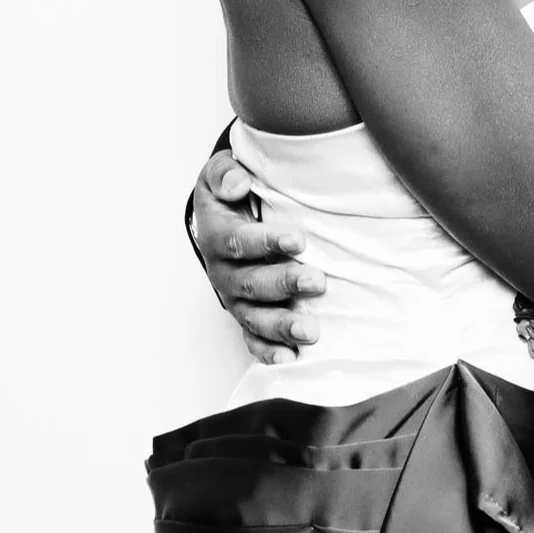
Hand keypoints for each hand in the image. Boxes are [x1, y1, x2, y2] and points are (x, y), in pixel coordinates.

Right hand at [189, 148, 324, 362]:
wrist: (220, 220)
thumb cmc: (228, 197)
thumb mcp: (220, 176)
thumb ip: (225, 174)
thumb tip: (237, 184)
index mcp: (216, 237)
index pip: (238, 242)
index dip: (266, 242)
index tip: (298, 239)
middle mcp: (223, 273)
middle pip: (250, 284)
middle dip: (284, 284)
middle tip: (316, 281)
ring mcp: (234, 298)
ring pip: (253, 317)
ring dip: (281, 325)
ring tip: (310, 330)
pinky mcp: (246, 315)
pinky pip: (252, 339)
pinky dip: (268, 351)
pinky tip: (289, 358)